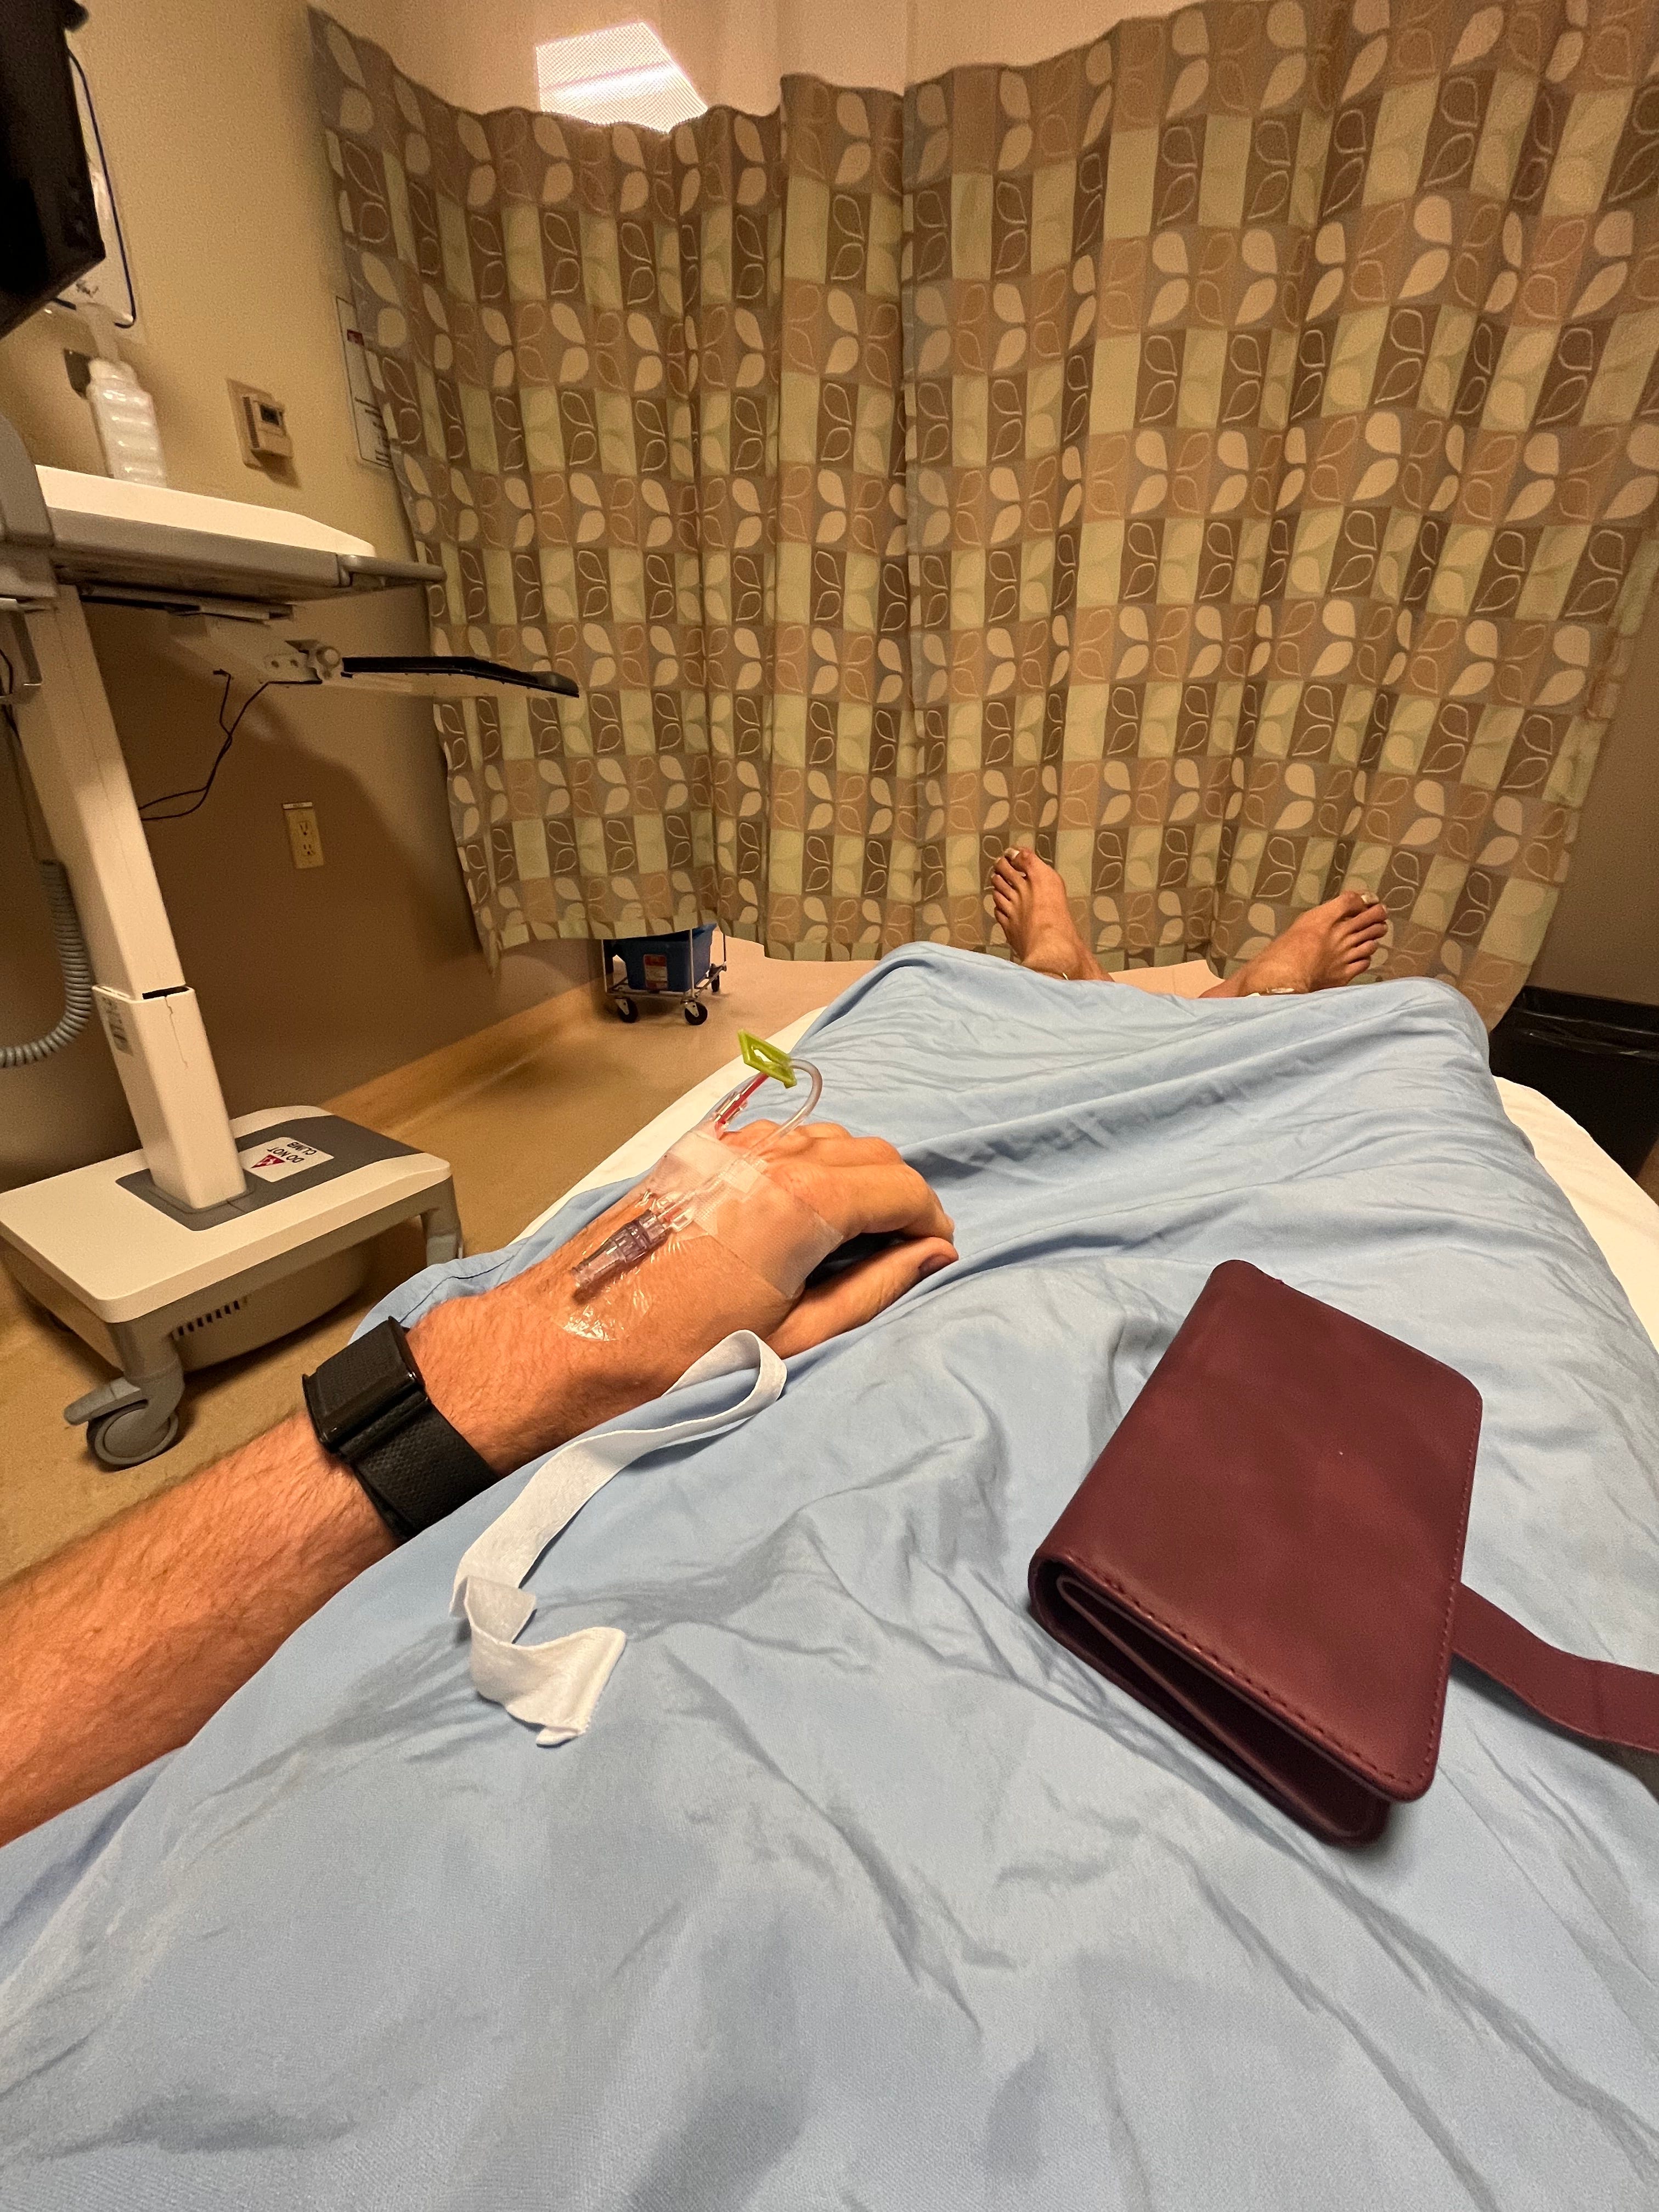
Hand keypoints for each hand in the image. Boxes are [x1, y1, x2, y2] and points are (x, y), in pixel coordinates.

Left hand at [413, 1124, 954, 1470]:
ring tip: (848, 1239)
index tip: (935, 1255)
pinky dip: (805, 1165)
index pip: (901, 1187)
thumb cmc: (674, 1358)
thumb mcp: (793, 1338)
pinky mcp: (694, 1155)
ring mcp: (728, 1148)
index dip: (931, 1222)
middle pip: (869, 1153)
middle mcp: (769, 1156)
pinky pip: (775, 1140)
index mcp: (801, 1203)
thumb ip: (873, 1289)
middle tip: (901, 1251)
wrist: (563, 1344)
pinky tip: (795, 1216)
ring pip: (823, 1139)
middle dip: (899, 1197)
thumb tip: (931, 1256)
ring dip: (853, 1176)